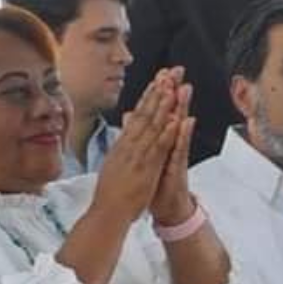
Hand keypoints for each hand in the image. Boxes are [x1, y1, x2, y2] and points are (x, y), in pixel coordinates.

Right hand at [91, 68, 180, 222]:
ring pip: (152, 126)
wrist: (107, 212)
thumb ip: (121, 144)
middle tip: (169, 71)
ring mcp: (138, 155)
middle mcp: (130, 145)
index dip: (149, 94)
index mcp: (124, 144)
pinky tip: (175, 120)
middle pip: (145, 113)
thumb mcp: (114, 162)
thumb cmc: (111, 192)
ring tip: (172, 87)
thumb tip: (124, 129)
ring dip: (162, 106)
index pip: (138, 114)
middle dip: (158, 90)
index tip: (159, 78)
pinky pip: (158, 148)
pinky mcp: (146, 168)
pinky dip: (167, 133)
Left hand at [150, 71, 196, 225]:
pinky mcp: (178, 168)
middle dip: (174, 91)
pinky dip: (182, 136)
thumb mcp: (145, 156)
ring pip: (178, 128)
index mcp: (158, 140)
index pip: (159, 111)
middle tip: (177, 70)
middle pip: (171, 112)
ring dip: (182, 107)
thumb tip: (131, 116)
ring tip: (185, 88)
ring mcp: (175, 154)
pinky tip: (186, 122)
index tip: (161, 71)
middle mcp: (169, 144)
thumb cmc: (156, 183)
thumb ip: (140, 133)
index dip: (160, 91)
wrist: (168, 208)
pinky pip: (180, 150)